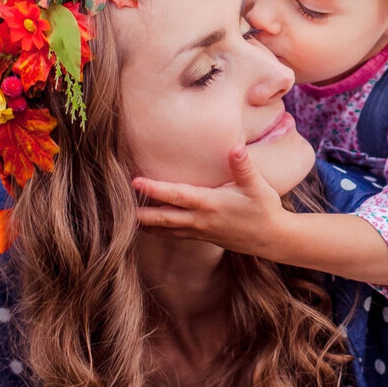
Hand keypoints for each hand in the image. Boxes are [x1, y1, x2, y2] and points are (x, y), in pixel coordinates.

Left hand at [132, 147, 284, 256]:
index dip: (155, 190)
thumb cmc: (265, 209)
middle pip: (162, 218)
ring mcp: (200, 232)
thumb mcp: (258, 186)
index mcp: (210, 204)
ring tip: (123, 218)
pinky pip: (174, 235)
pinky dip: (158, 230)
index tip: (135, 182)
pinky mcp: (203, 238)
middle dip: (139, 213)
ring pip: (165, 230)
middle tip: (116, 207)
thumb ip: (244, 167)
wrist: (272, 238)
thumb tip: (235, 148)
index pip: (177, 196)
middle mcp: (201, 220)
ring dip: (145, 224)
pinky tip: (147, 226)